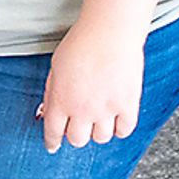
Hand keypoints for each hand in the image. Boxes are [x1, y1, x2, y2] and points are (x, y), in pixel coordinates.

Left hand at [36, 18, 145, 151]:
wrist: (110, 32)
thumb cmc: (81, 43)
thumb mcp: (55, 67)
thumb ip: (53, 92)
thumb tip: (50, 110)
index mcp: (60, 101)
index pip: (53, 132)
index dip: (52, 142)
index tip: (53, 146)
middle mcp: (82, 110)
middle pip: (78, 140)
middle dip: (76, 134)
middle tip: (79, 125)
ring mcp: (106, 110)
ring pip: (101, 138)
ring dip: (98, 131)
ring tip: (99, 119)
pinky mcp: (128, 105)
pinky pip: (124, 130)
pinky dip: (120, 128)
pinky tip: (117, 119)